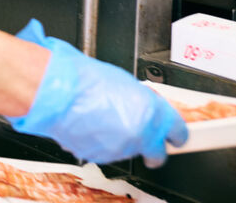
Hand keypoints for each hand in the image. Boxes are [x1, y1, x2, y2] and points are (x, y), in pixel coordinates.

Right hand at [10, 19, 187, 167]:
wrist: (56, 91)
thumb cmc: (86, 80)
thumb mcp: (126, 82)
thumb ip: (144, 101)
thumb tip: (147, 107)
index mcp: (152, 114)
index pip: (178, 132)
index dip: (179, 135)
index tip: (177, 136)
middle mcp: (139, 136)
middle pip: (157, 151)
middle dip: (154, 146)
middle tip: (145, 135)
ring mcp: (119, 149)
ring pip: (130, 150)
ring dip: (123, 139)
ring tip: (104, 116)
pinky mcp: (99, 156)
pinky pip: (108, 151)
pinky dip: (103, 141)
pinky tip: (92, 123)